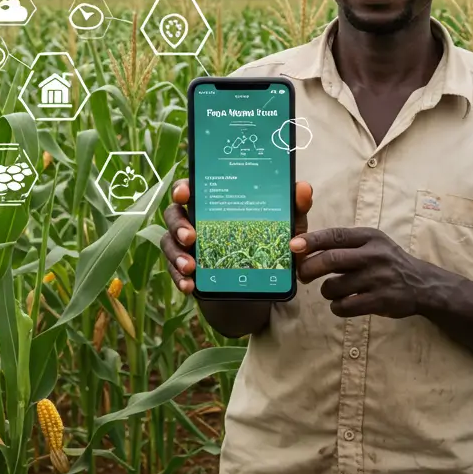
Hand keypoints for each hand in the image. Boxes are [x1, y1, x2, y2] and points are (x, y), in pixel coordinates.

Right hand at [161, 179, 313, 294]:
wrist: (255, 284)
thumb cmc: (267, 244)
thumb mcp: (284, 229)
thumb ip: (293, 209)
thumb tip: (303, 188)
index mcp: (213, 202)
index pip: (191, 187)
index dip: (183, 188)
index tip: (185, 193)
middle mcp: (194, 219)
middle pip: (173, 213)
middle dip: (178, 224)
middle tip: (190, 236)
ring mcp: (186, 244)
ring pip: (168, 242)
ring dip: (176, 254)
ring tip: (191, 267)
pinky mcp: (184, 267)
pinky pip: (173, 270)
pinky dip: (178, 277)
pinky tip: (189, 285)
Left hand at [292, 227, 441, 317]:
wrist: (422, 284)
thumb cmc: (387, 261)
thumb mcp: (372, 243)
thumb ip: (344, 244)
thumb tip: (303, 248)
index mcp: (369, 237)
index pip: (334, 235)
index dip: (311, 241)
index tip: (293, 246)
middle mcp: (374, 255)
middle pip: (331, 259)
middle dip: (309, 268)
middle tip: (302, 275)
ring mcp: (378, 278)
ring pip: (335, 286)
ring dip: (325, 290)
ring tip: (331, 290)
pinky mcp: (381, 300)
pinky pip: (346, 306)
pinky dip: (337, 307)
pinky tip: (341, 304)